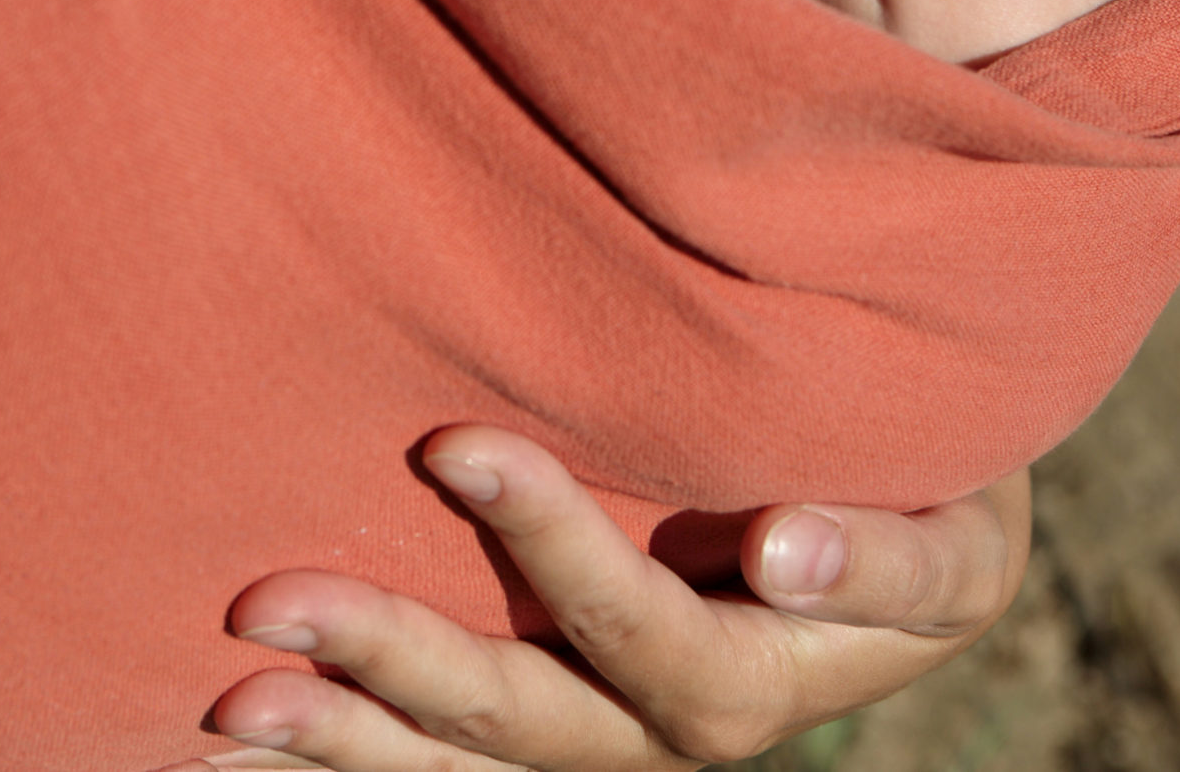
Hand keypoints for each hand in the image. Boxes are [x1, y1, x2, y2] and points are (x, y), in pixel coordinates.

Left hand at [186, 426, 1029, 771]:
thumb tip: (781, 556)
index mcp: (749, 683)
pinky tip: (244, 748)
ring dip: (339, 737)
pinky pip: (439, 762)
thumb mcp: (954, 539)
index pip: (635, 626)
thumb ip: (883, 557)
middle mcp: (660, 738)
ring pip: (456, 765)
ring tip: (225, 705)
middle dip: (389, 662)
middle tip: (263, 603)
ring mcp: (595, 745)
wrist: (916, 565)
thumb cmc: (932, 517)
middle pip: (514, 716)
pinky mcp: (550, 734)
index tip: (455, 440)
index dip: (549, 543)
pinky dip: (349, 755)